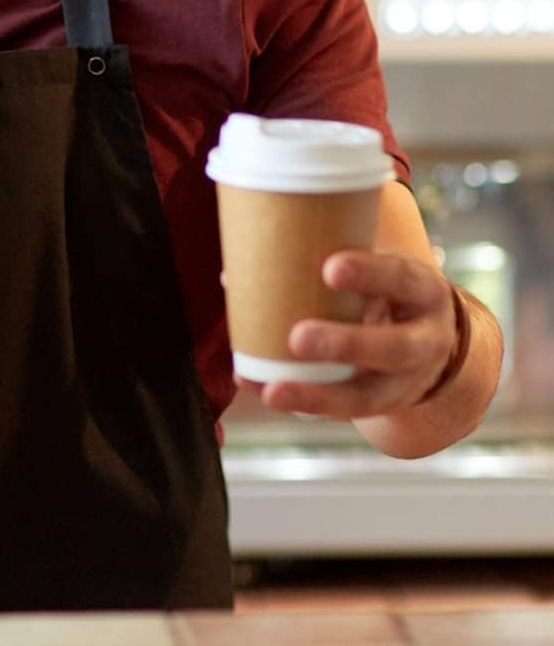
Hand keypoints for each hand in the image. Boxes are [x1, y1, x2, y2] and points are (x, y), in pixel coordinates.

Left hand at [246, 250, 457, 418]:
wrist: (433, 341)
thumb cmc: (386, 288)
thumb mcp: (380, 267)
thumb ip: (324, 258)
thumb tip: (235, 272)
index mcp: (423, 291)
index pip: (402, 278)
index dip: (370, 274)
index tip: (329, 268)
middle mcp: (426, 341)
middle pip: (394, 348)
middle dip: (346, 344)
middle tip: (298, 337)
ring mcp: (407, 382)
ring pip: (368, 396)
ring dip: (318, 395)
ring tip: (274, 391)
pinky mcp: (382, 406)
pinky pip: (342, 411)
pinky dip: (302, 402)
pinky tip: (265, 392)